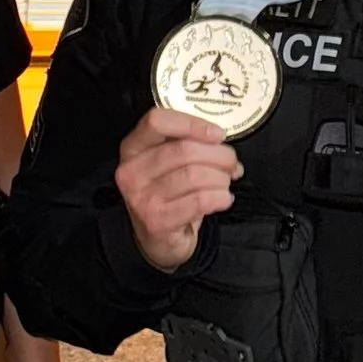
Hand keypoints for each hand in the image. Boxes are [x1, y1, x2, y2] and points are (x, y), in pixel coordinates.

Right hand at [116, 105, 244, 272]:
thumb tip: (220, 140)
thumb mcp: (165, 163)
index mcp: (133, 148)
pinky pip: (200, 201)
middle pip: (184, 149)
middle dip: (219, 155)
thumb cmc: (166, 195)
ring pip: (195, 175)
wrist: (156, 239)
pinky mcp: (157, 220)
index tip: (217, 134)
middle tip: (231, 163)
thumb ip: (186, 143)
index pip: (157, 121)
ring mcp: (142, 197)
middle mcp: (132, 171)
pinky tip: (223, 198)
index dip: (192, 123)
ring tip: (225, 182)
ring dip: (221, 178)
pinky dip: (220, 197)